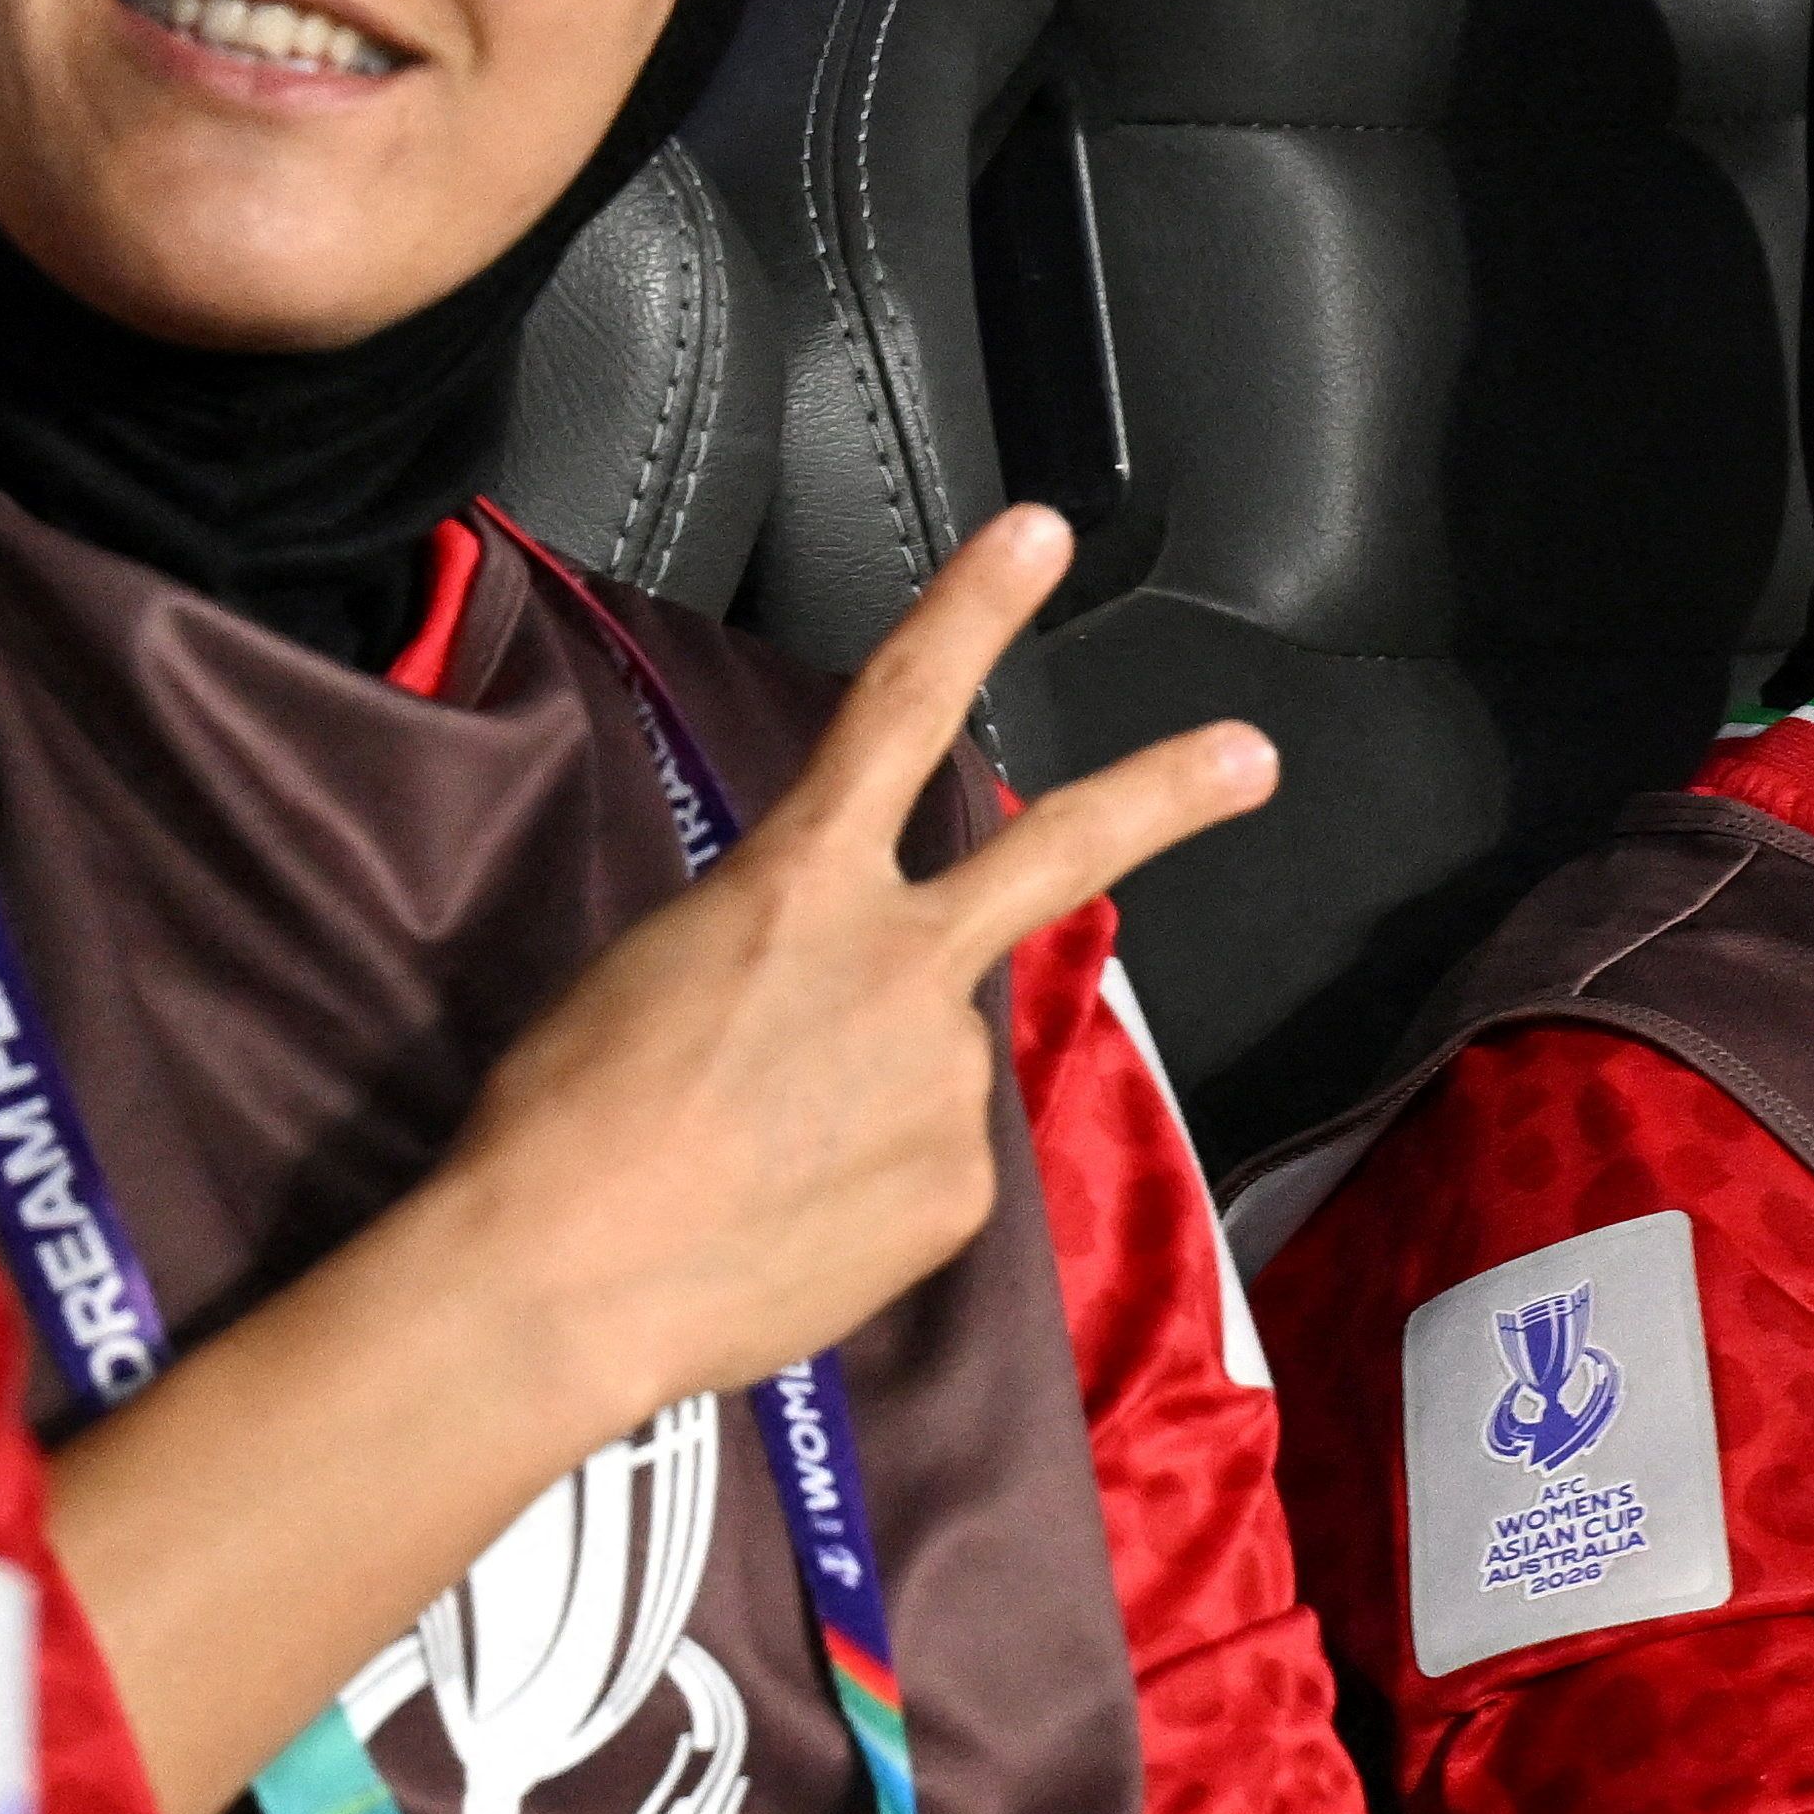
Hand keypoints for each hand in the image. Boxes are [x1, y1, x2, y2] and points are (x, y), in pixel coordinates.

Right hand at [432, 508, 1275, 1427]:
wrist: (561, 1277)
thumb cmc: (565, 1122)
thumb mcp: (656, 969)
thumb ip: (777, 946)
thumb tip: (828, 995)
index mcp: (800, 883)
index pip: (898, 706)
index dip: (974, 609)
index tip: (1040, 536)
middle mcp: (899, 963)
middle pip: (1059, 853)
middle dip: (1165, 795)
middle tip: (1252, 757)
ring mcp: (944, 1076)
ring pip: (935, 1062)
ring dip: (871, 1098)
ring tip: (760, 1160)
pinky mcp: (959, 1188)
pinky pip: (926, 1170)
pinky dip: (866, 1191)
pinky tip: (788, 1220)